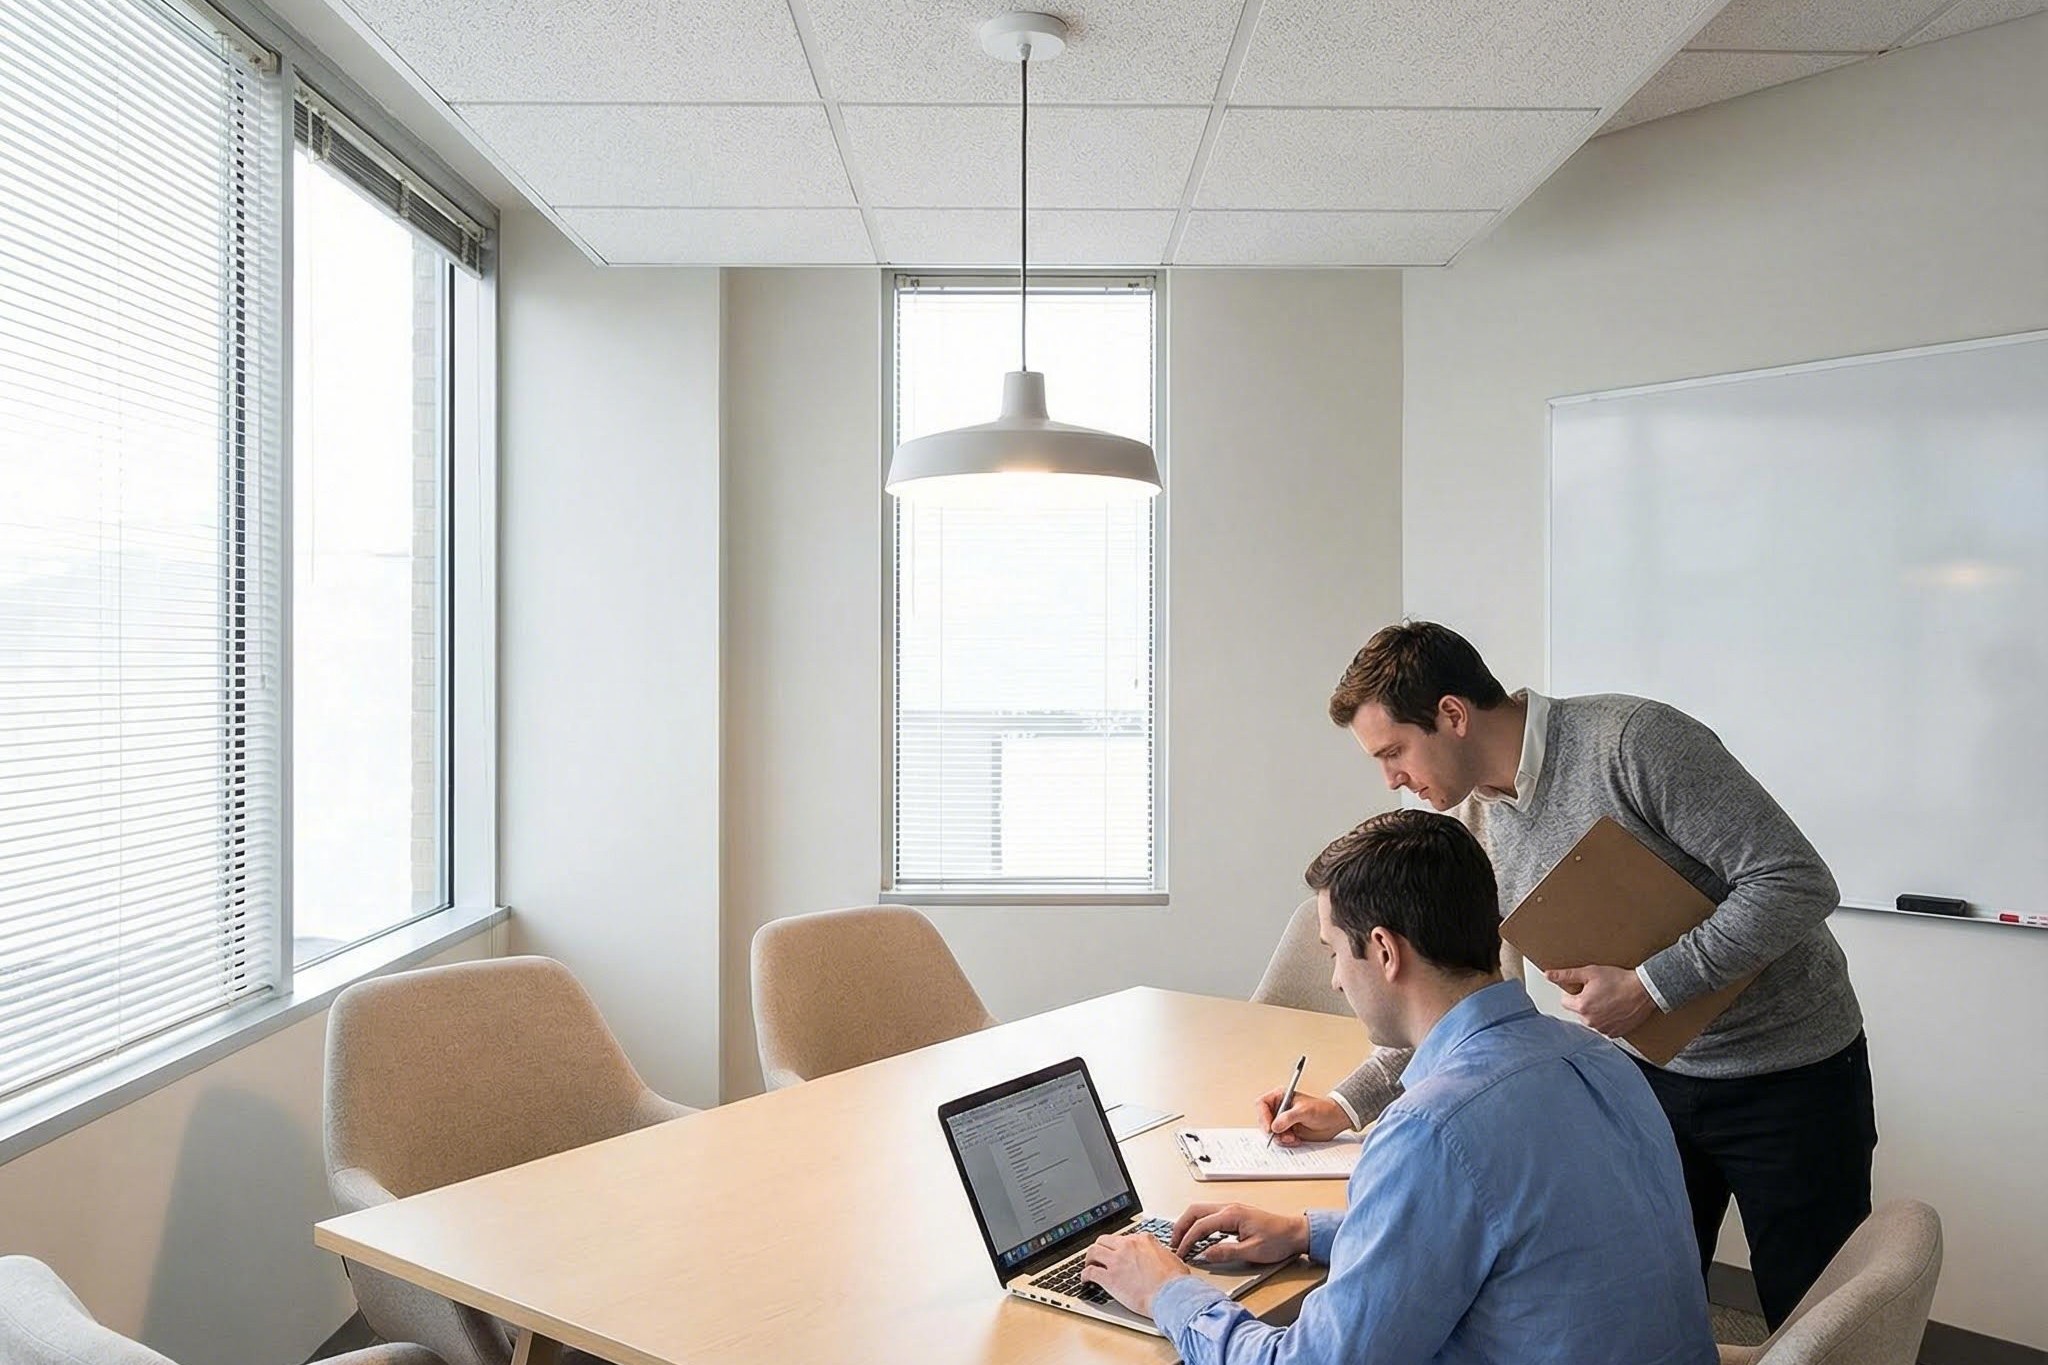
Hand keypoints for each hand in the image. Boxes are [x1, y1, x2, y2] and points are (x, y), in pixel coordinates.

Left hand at [1080, 1231, 1191, 1315]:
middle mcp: (1128, 1246)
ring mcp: (1117, 1261)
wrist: (1172, 1296)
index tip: (1118, 1253)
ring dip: (1089, 1258)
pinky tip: (1085, 1280)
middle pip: (1105, 1240)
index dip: (1119, 1247)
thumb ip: (1161, 1254)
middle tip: (1099, 1256)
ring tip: (1089, 1264)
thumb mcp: (1172, 1259)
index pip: (1125, 1238)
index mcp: (1143, 1240)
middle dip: (1100, 1247)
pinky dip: (1085, 1275)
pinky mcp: (1109, 1278)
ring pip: (1093, 1251)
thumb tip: (1161, 1258)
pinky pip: (1090, 1272)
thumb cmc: (1176, 1282)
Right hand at [1170, 1202, 1310, 1266]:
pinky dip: (1198, 1223)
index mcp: (1231, 1215)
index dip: (1188, 1240)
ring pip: (1201, 1210)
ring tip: (1182, 1240)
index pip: (1200, 1226)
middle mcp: (1229, 1207)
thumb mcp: (1251, 1251)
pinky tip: (1198, 1236)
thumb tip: (1204, 1255)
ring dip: (1188, 1223)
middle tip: (1174, 1243)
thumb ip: (1225, 1252)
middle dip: (1181, 1226)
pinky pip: (1209, 1214)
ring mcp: (1231, 1208)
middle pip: (1195, 1211)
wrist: (1295, 1232)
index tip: (1181, 1253)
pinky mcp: (1234, 1213)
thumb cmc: (1278, 1240)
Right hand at [1255, 1089, 1349, 1145]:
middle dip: (1273, 1131)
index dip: (1263, 1116)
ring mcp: (1283, 1121)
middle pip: (1264, 1121)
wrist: (1334, 1121)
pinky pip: (1280, 1139)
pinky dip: (1286, 1142)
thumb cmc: (1322, 1109)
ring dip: (1281, 1138)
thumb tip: (1275, 1126)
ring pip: (1271, 1133)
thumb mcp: (1305, 1111)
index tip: (1270, 1128)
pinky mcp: (1288, 1132)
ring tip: (1293, 1138)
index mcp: (1281, 1097)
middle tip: (1284, 1136)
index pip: (1262, 1104)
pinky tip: (1296, 1140)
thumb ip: (1289, 1117)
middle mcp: (1279, 1109)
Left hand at [1547, 964, 1657, 1037]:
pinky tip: (1615, 1009)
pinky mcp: (1615, 1033)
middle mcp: (1591, 1021)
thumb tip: (1548, 975)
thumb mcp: (1590, 972)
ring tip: (1609, 999)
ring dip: (1596, 1011)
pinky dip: (1607, 1019)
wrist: (1644, 991)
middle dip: (1584, 1002)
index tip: (1584, 987)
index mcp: (1582, 1007)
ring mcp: (1603, 1029)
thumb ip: (1566, 975)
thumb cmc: (1619, 980)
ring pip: (1591, 1019)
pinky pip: (1604, 1027)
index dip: (1573, 992)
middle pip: (1578, 1011)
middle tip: (1599, 991)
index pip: (1564, 1001)